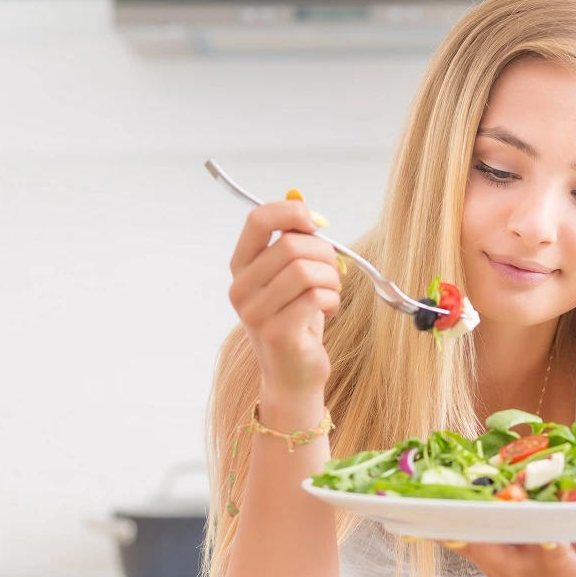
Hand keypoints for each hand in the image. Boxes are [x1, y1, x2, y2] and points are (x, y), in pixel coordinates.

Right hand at [227, 193, 340, 396]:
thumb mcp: (291, 276)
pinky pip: (315, 297)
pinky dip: (332, 300)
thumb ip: (293, 240)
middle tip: (334, 271)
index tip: (317, 223)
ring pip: (304, 271)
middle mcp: (241, 289)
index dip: (292, 213)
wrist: (293, 376)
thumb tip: (300, 201)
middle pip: (290, 245)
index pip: (257, 221)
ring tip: (331, 293)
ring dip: (331, 278)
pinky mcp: (277, 334)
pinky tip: (328, 310)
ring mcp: (255, 314)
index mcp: (241, 268)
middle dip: (324, 253)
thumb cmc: (296, 321)